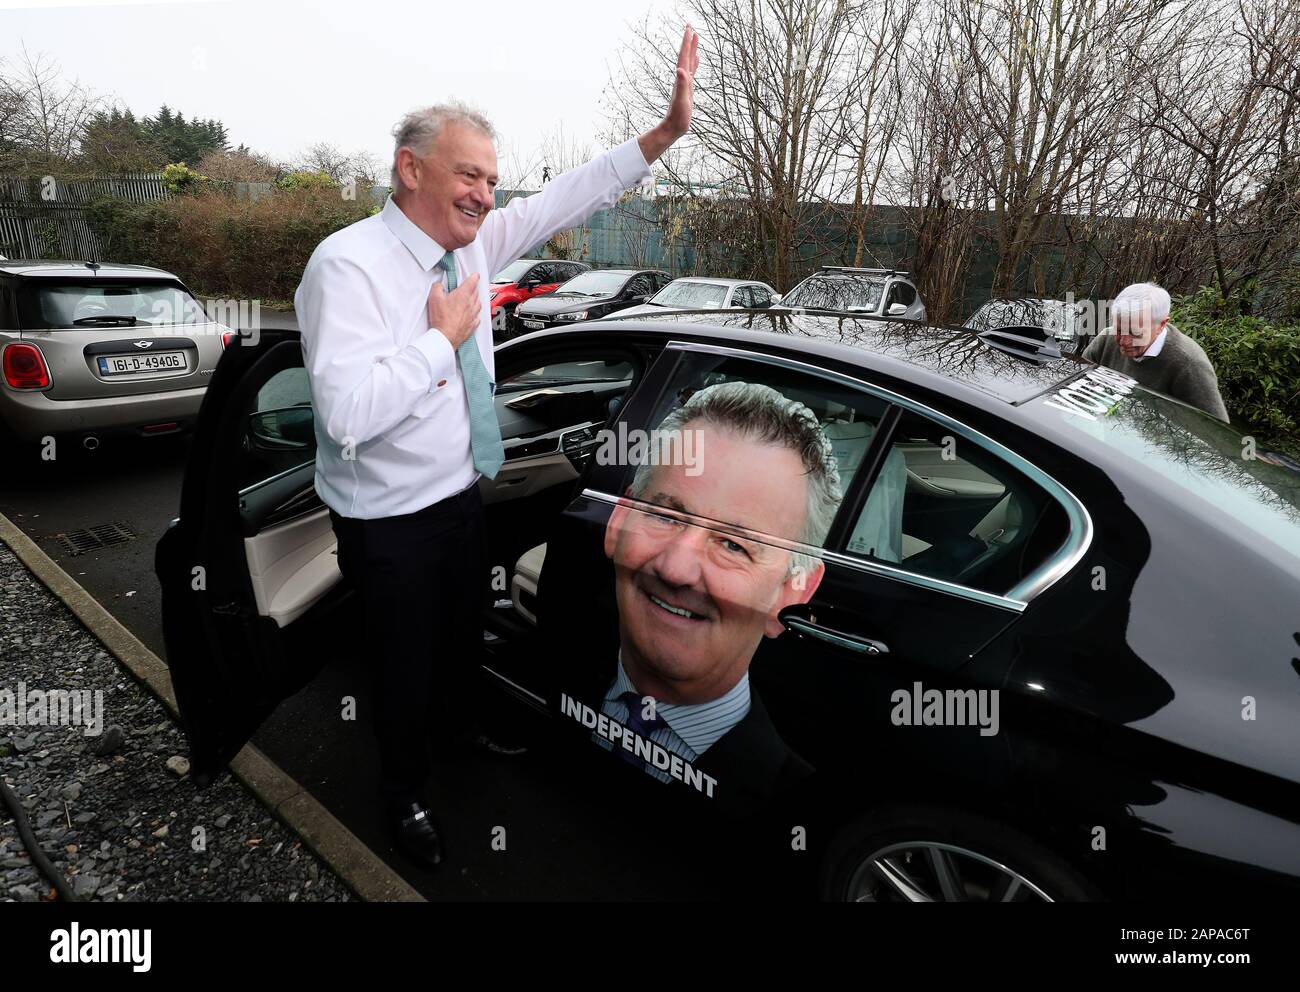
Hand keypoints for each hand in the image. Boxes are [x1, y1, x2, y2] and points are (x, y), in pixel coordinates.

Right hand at [427, 271, 480, 348]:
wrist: (445, 336)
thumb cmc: (442, 319)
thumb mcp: (434, 297)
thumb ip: (437, 287)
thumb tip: (439, 285)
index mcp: (463, 295)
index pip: (472, 281)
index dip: (474, 277)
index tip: (474, 275)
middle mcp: (471, 304)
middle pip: (476, 292)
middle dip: (474, 287)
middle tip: (470, 286)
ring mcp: (473, 315)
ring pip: (479, 303)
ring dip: (476, 299)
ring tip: (472, 299)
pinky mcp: (473, 324)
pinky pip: (477, 316)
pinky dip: (476, 313)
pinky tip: (472, 314)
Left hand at [638, 25, 699, 163]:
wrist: (673, 127)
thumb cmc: (678, 117)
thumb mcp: (681, 101)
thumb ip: (682, 85)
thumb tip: (680, 69)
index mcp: (681, 78)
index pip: (684, 56)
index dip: (686, 42)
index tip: (689, 28)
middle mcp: (682, 78)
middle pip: (685, 55)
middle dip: (688, 41)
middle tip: (690, 26)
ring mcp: (685, 82)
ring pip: (688, 61)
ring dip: (691, 49)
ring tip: (694, 37)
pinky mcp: (688, 88)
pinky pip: (692, 71)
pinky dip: (694, 63)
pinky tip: (696, 59)